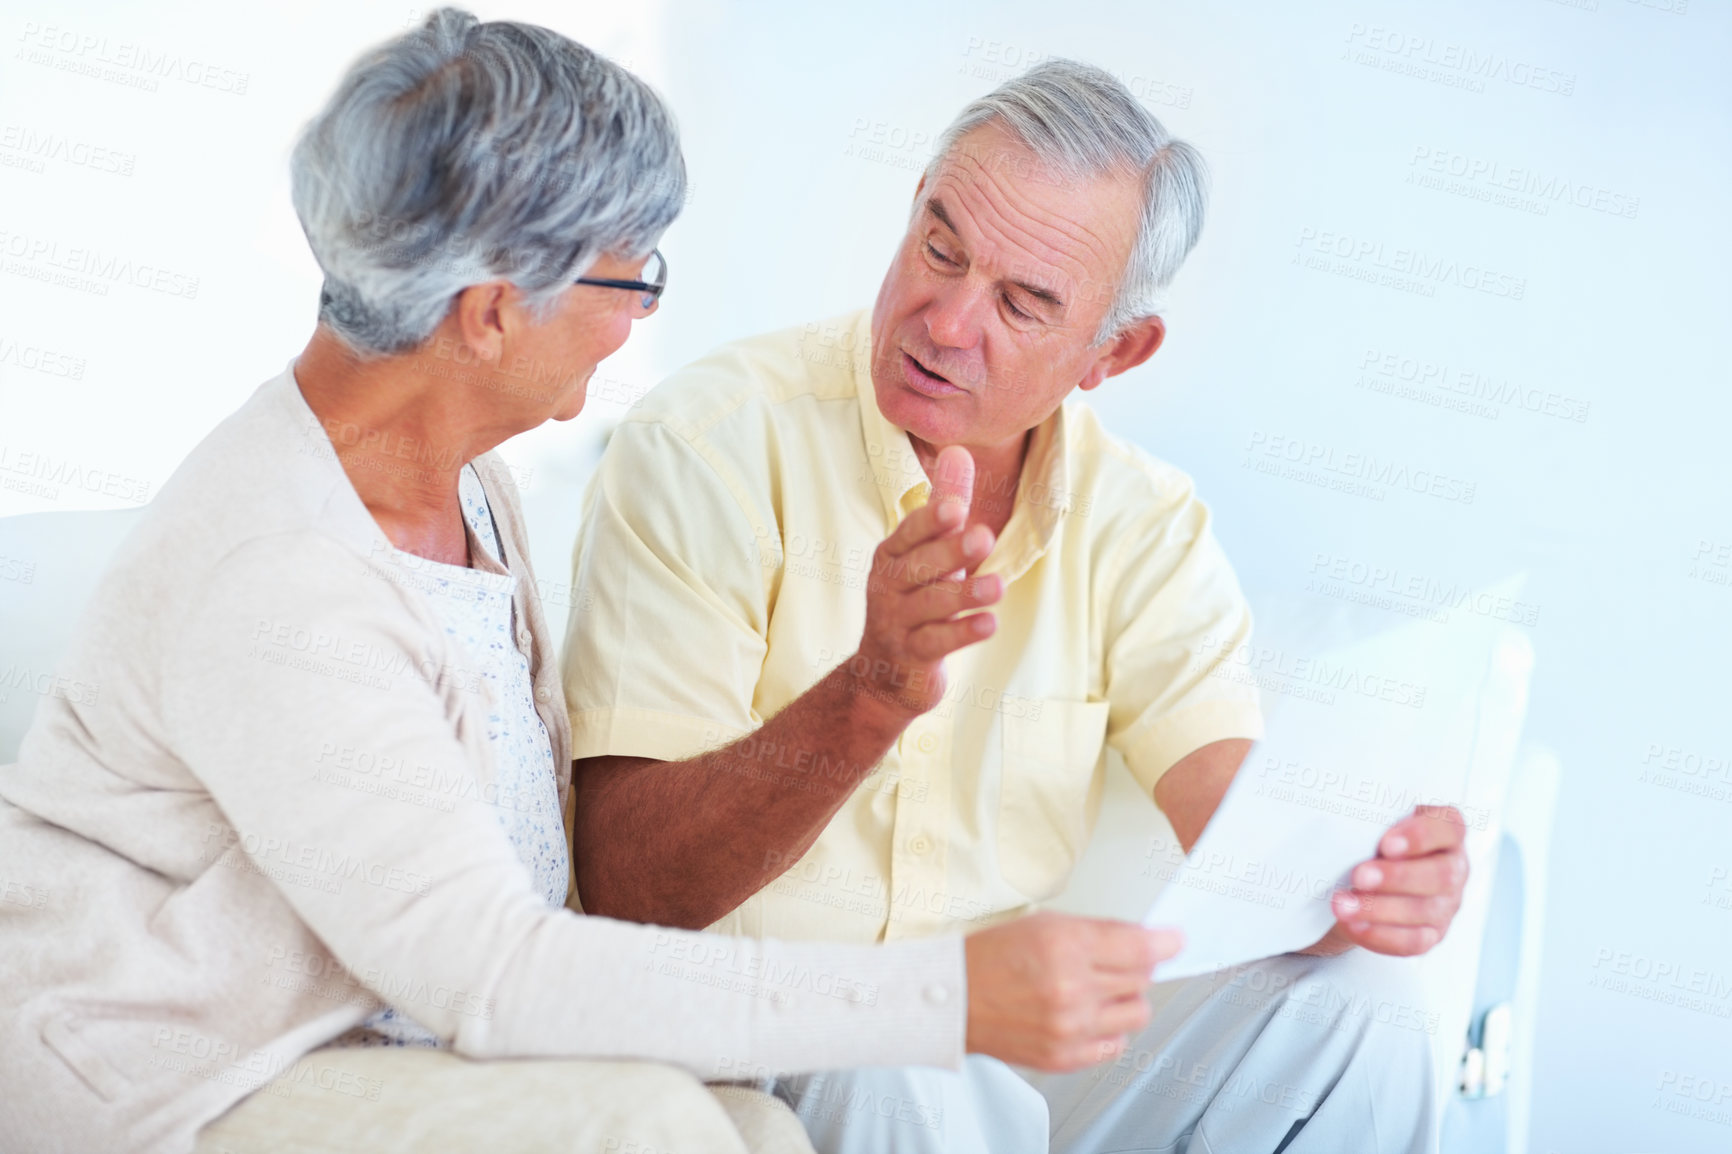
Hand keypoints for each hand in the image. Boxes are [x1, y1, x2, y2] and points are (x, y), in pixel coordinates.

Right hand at [847, 445, 1001, 716]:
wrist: (884, 674)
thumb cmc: (913, 599)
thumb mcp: (926, 552)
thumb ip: (944, 505)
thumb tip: (959, 450)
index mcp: (892, 555)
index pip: (909, 533)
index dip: (931, 521)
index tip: (956, 507)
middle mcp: (888, 586)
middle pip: (920, 566)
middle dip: (950, 552)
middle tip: (984, 538)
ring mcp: (898, 623)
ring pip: (931, 606)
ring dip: (965, 594)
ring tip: (998, 587)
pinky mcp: (913, 656)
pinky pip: (937, 642)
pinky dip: (963, 633)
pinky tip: (989, 623)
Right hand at [963, 912, 1181, 1070]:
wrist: (955, 999)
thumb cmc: (992, 957)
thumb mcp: (1045, 924)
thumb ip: (1099, 932)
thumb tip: (1145, 940)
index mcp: (1065, 946)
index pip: (1139, 946)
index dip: (1165, 942)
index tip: (1175, 941)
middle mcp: (1071, 988)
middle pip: (1142, 978)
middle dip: (1138, 966)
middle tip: (1119, 961)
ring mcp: (1070, 1026)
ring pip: (1136, 1013)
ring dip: (1127, 999)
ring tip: (1103, 990)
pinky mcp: (1065, 1056)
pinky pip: (1115, 1045)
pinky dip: (1110, 1030)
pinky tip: (1090, 1015)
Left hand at [1321, 805, 1469, 956]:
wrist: (1361, 881)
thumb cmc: (1372, 841)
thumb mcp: (1375, 823)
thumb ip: (1373, 820)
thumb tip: (1341, 820)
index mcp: (1446, 832)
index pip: (1449, 828)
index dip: (1420, 836)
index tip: (1386, 844)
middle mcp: (1454, 867)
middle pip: (1441, 875)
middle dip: (1396, 877)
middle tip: (1359, 876)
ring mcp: (1446, 904)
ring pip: (1423, 910)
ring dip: (1379, 909)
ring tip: (1343, 905)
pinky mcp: (1431, 934)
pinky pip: (1412, 941)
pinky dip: (1380, 934)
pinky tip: (1354, 925)